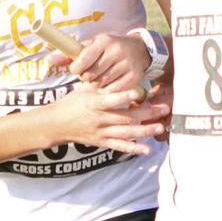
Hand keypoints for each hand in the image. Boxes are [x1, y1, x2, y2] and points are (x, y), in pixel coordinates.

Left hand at [49, 33, 151, 92]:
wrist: (139, 50)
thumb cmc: (108, 49)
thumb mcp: (92, 46)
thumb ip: (70, 55)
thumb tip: (49, 60)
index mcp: (103, 41)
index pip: (82, 60)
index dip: (76, 69)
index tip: (77, 70)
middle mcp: (116, 51)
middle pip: (91, 75)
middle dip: (86, 78)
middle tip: (89, 76)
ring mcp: (127, 64)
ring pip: (102, 84)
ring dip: (97, 85)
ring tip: (99, 79)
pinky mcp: (135, 76)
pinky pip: (113, 90)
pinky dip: (108, 90)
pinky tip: (108, 84)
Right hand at [51, 84, 169, 154]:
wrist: (57, 125)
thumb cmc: (73, 103)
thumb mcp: (85, 90)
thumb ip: (102, 84)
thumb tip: (117, 71)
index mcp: (93, 104)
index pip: (109, 100)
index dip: (122, 97)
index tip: (137, 93)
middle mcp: (99, 119)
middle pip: (125, 118)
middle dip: (146, 113)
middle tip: (164, 108)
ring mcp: (101, 132)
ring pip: (126, 133)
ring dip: (144, 131)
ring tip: (159, 127)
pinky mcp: (102, 142)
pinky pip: (120, 147)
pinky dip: (133, 148)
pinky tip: (147, 149)